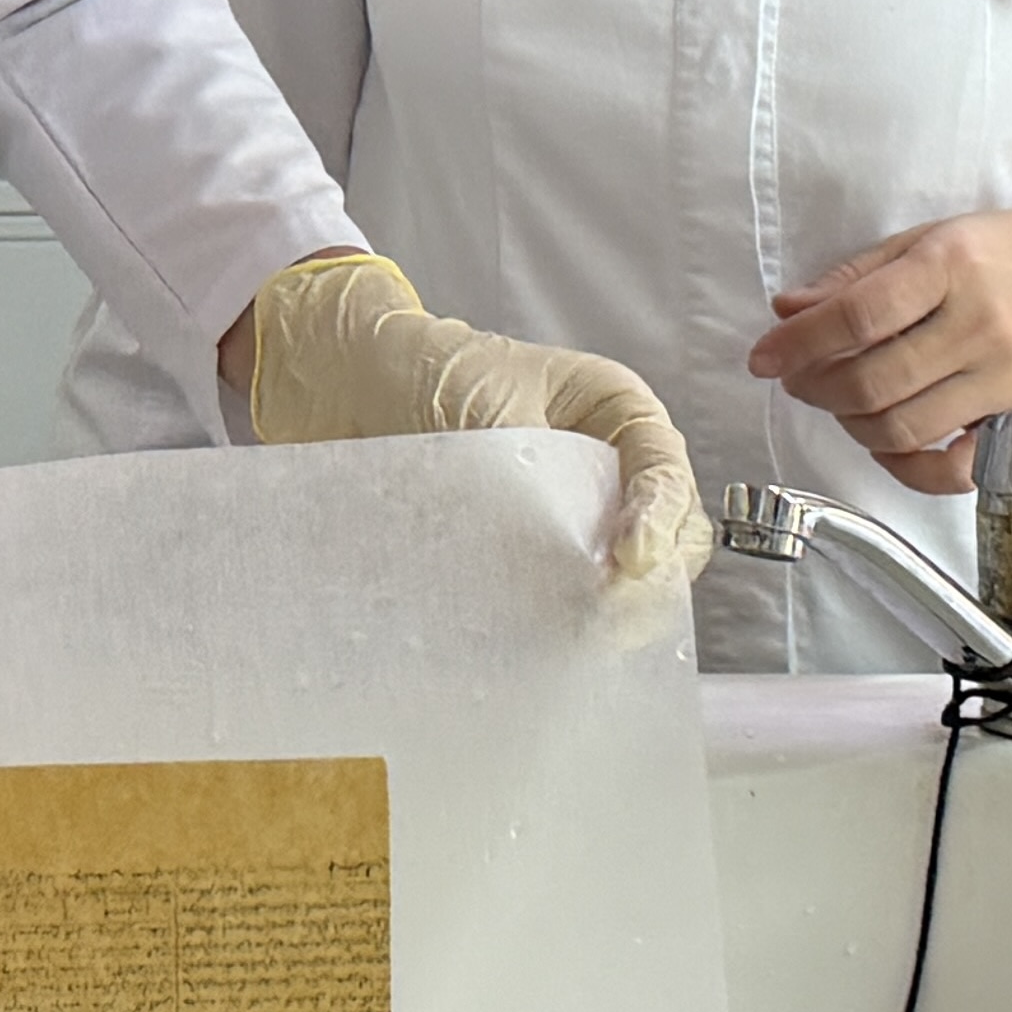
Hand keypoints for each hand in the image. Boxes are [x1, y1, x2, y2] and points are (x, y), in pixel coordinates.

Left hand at [233, 252, 713, 608]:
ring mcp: (573, 518)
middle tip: (606, 615)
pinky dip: (560, 622)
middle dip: (645, 580)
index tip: (628, 561)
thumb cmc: (423, 371)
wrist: (344, 383)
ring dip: (607, 610)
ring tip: (576, 635)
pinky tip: (540, 640)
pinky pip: (565, 599)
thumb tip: (569, 556)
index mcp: (615, 413)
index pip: (666, 474)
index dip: (658, 521)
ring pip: (624, 580)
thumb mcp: (491, 411)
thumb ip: (536, 479)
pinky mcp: (531, 558)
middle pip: (667, 538)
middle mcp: (608, 469)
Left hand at [745, 204, 1011, 497]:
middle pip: (872, 380)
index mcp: (951, 265)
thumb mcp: (930, 239)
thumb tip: (788, 312)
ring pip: (903, 428)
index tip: (765, 356)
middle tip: (799, 379)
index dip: (798, 343)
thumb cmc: (1010, 251)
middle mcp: (981, 323)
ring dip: (852, 424)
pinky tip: (888, 443)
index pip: (857, 315)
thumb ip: (857, 278)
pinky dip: (908, 467)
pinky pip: (955, 468)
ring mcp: (1007, 377)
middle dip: (815, 387)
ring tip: (842, 402)